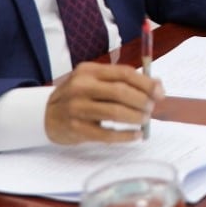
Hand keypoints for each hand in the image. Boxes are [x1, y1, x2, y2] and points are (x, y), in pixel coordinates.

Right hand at [45, 62, 162, 144]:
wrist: (45, 115)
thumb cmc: (78, 96)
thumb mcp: (94, 81)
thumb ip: (121, 81)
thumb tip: (157, 85)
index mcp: (89, 71)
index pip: (124, 73)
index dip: (146, 83)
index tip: (160, 93)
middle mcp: (81, 86)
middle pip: (120, 92)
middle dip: (142, 101)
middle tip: (152, 108)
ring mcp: (77, 108)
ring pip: (115, 113)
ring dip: (136, 117)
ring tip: (145, 120)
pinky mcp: (76, 129)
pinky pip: (106, 134)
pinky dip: (125, 136)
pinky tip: (136, 135)